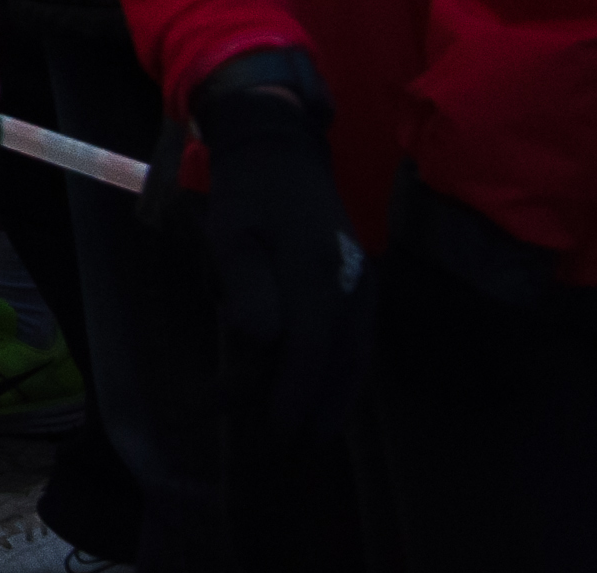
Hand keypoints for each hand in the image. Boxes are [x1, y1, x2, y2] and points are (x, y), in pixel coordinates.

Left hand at [194, 55, 361, 434]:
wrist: (280, 148)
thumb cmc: (245, 195)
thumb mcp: (230, 236)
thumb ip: (248, 291)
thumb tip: (262, 343)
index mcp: (317, 271)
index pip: (310, 350)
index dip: (293, 394)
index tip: (272, 429)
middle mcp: (352, 283)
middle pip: (341, 362)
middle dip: (316, 409)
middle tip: (289, 448)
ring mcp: (364, 284)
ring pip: (357, 357)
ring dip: (335, 399)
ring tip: (310, 436)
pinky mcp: (365, 284)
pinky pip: (361, 341)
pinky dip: (347, 375)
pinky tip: (329, 397)